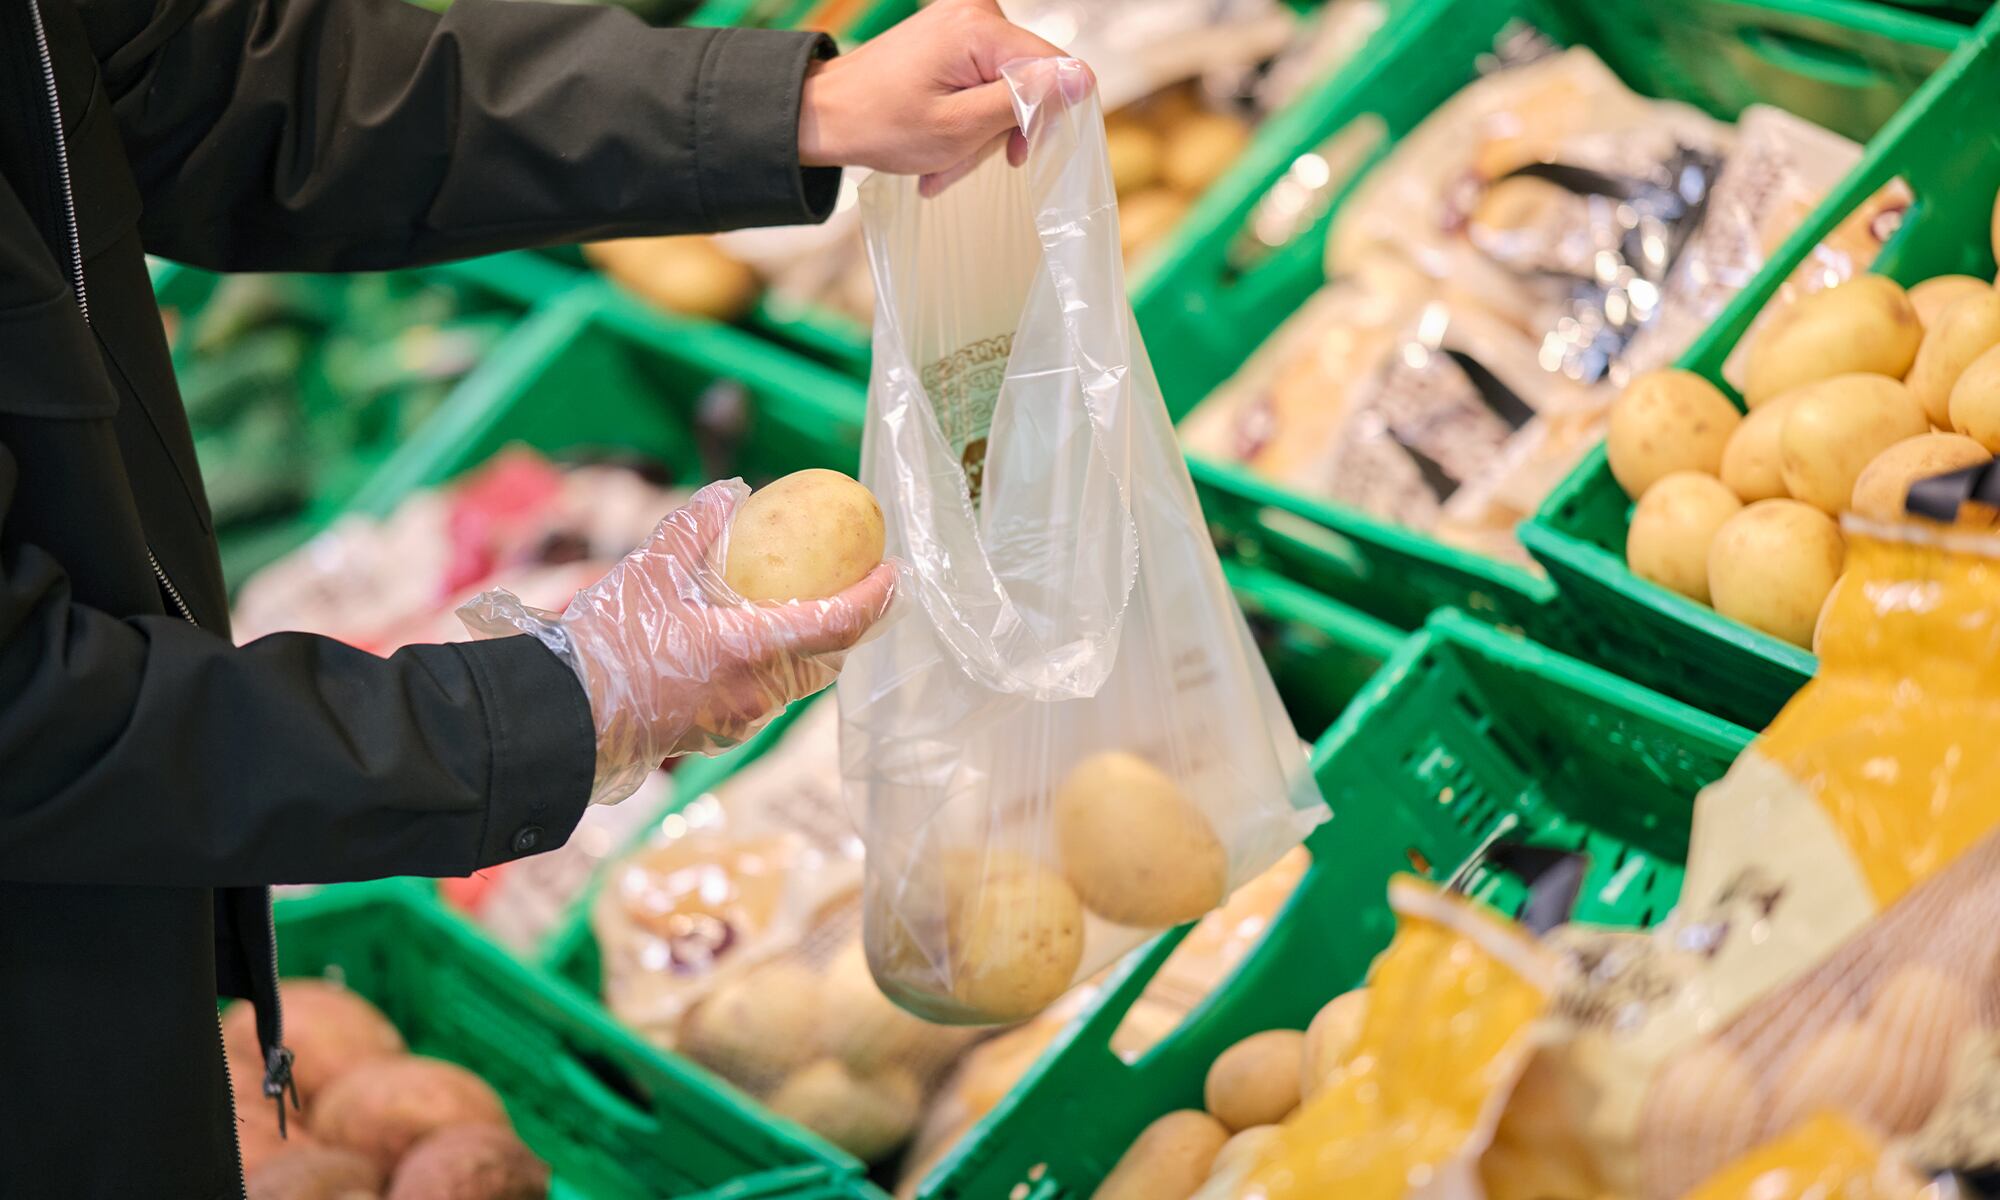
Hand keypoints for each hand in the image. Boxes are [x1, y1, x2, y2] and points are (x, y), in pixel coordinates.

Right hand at [459, 480, 896, 803]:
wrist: (560, 721)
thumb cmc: (603, 647)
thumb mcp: (647, 572)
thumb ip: (694, 529)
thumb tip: (732, 491)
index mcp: (752, 651)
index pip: (840, 625)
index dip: (875, 597)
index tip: (895, 571)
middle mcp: (758, 693)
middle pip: (828, 661)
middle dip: (851, 625)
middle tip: (857, 586)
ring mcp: (738, 720)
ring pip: (798, 684)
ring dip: (812, 648)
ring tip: (806, 608)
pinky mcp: (716, 735)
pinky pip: (764, 698)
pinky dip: (776, 667)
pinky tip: (751, 642)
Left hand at [797, 0, 1087, 196]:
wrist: (825, 115)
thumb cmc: (880, 125)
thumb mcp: (959, 127)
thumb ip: (1024, 102)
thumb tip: (1082, 80)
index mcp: (979, 27)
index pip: (1055, 70)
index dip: (1047, 119)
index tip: (1017, 155)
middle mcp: (976, 12)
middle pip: (1030, 80)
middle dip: (1001, 132)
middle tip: (959, 164)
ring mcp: (964, 21)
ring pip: (1007, 89)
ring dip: (980, 135)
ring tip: (941, 163)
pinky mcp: (955, 36)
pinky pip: (984, 82)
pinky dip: (967, 120)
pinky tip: (941, 145)